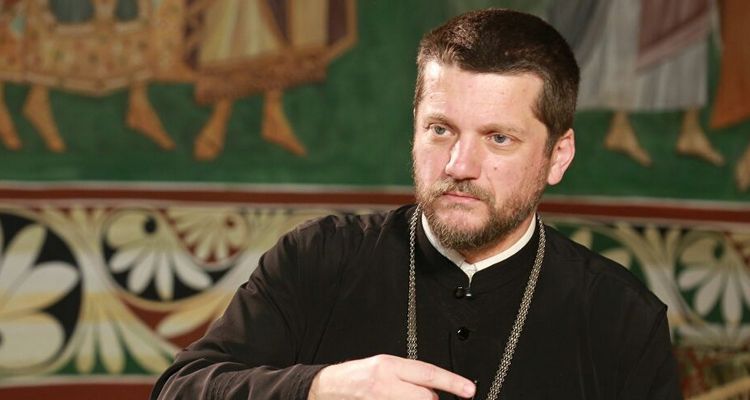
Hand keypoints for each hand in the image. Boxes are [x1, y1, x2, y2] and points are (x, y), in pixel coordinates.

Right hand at [308, 354, 475, 399]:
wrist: (328, 389)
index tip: (469, 390)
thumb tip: (435, 387)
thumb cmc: (357, 376)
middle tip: (420, 397)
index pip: (429, 374)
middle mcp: (384, 384)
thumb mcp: (384, 367)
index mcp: (388, 366)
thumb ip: (409, 375)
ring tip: (402, 399)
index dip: (453, 383)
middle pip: (425, 398)